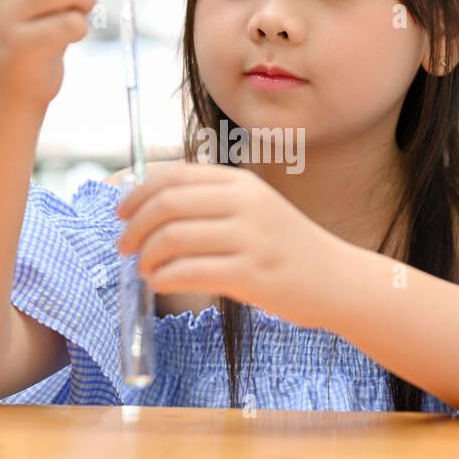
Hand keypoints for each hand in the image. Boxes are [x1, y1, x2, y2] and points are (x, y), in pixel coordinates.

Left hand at [115, 163, 346, 328]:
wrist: (337, 279)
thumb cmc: (286, 247)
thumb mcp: (254, 208)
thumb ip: (211, 202)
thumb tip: (149, 208)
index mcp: (240, 182)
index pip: (174, 176)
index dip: (137, 193)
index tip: (121, 213)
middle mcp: (244, 203)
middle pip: (167, 204)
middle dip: (135, 226)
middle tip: (124, 245)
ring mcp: (249, 238)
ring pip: (173, 238)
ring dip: (147, 256)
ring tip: (144, 269)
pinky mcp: (251, 274)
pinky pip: (190, 272)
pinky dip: (164, 277)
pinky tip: (161, 282)